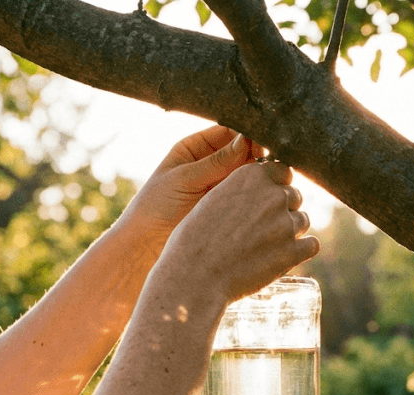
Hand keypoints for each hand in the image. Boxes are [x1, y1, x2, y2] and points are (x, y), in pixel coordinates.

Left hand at [122, 125, 264, 242]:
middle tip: (267, 162)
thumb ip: (216, 162)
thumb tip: (246, 141)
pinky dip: (255, 194)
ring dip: (258, 175)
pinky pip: (245, 196)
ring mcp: (219, 186)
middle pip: (242, 151)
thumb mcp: (184, 178)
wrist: (146, 244)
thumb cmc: (155, 206)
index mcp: (195, 148)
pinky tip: (260, 195)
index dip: (246, 135)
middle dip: (256, 154)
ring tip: (266, 179)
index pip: (228, 132)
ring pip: (247, 174)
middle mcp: (210, 165)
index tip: (259, 143)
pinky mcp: (225, 207)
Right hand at [159, 159, 319, 306]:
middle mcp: (273, 194)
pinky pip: (312, 245)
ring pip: (302, 221)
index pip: (282, 172)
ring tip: (263, 250)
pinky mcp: (293, 251)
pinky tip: (282, 260)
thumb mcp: (213, 200)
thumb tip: (265, 192)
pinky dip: (300, 253)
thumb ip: (243, 192)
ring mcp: (286, 223)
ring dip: (289, 233)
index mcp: (252, 176)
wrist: (194, 277)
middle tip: (259, 233)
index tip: (263, 205)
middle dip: (282, 212)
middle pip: (294, 197)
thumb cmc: (195, 242)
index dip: (274, 189)